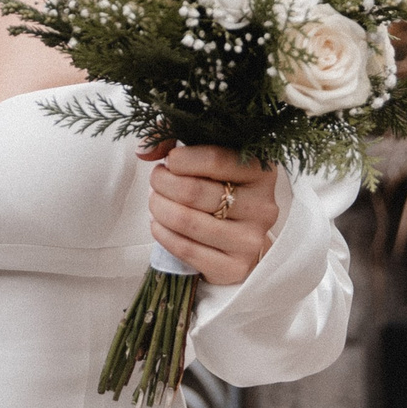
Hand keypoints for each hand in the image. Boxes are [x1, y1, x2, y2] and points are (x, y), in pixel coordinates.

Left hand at [138, 142, 278, 286]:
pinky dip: (162, 234)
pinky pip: (185, 249)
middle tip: (156, 180)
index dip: (181, 159)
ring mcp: (250, 240)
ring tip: (156, 201)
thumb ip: (177, 140)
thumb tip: (144, 150)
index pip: (215, 159)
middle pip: (194, 191)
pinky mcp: (235, 268)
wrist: (241, 239)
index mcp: (262, 172)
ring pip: (186, 221)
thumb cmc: (222, 189)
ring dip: (159, 208)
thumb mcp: (209, 159)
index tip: (168, 161)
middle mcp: (262, 206)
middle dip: (163, 183)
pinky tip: (159, 224)